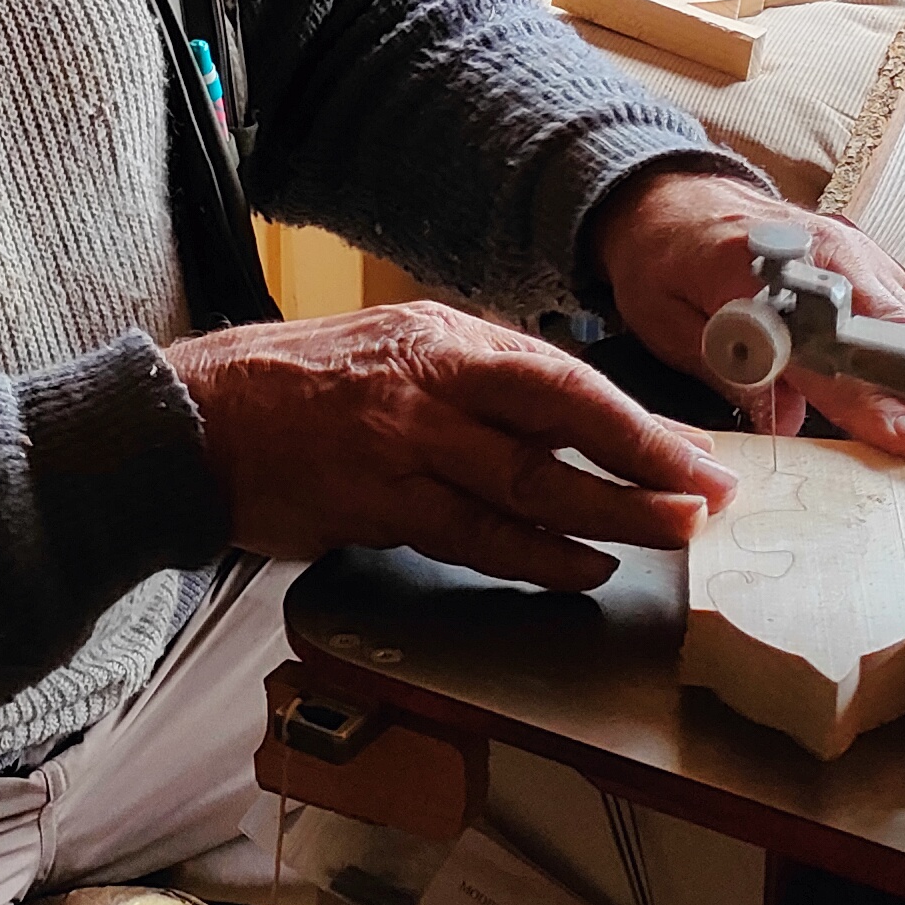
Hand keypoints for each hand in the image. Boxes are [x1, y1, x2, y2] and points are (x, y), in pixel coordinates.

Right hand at [168, 302, 739, 591]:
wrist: (194, 419)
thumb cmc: (294, 388)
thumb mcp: (391, 352)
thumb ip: (469, 381)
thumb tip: (558, 421)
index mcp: (444, 338)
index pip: (566, 377)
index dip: (639, 419)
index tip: (695, 452)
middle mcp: (434, 382)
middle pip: (565, 421)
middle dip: (648, 461)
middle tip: (710, 495)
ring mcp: (407, 442)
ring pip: (531, 482)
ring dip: (610, 513)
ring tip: (670, 534)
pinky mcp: (379, 501)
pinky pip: (476, 535)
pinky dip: (537, 555)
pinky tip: (581, 566)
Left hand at [588, 168, 904, 465]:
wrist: (667, 194)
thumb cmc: (663, 262)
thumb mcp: (667, 321)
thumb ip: (728, 369)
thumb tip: (785, 425)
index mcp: (762, 270)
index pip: (829, 353)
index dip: (875, 401)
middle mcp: (822, 254)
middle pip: (894, 333)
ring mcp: (852, 249)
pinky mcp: (866, 254)